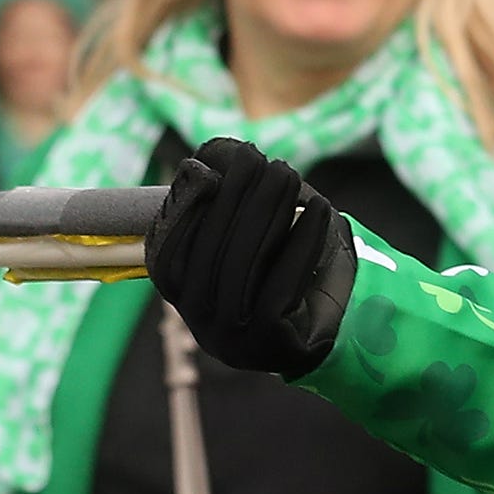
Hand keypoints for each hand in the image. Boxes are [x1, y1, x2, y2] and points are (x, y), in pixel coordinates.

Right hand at [145, 137, 354, 376]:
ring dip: (270, 211)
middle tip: (264, 159)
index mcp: (178, 290)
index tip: (208, 163)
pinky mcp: (268, 343)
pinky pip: (283, 284)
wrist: (321, 334)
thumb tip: (216, 150)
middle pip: (212, 247)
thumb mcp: (251, 233)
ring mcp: (229, 335)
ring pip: (244, 262)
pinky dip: (303, 241)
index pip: (171, 241)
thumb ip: (229, 196)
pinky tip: (322, 209)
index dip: (187, 201)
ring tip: (289, 175)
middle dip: (238, 196)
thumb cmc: (279, 271)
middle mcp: (195, 316)